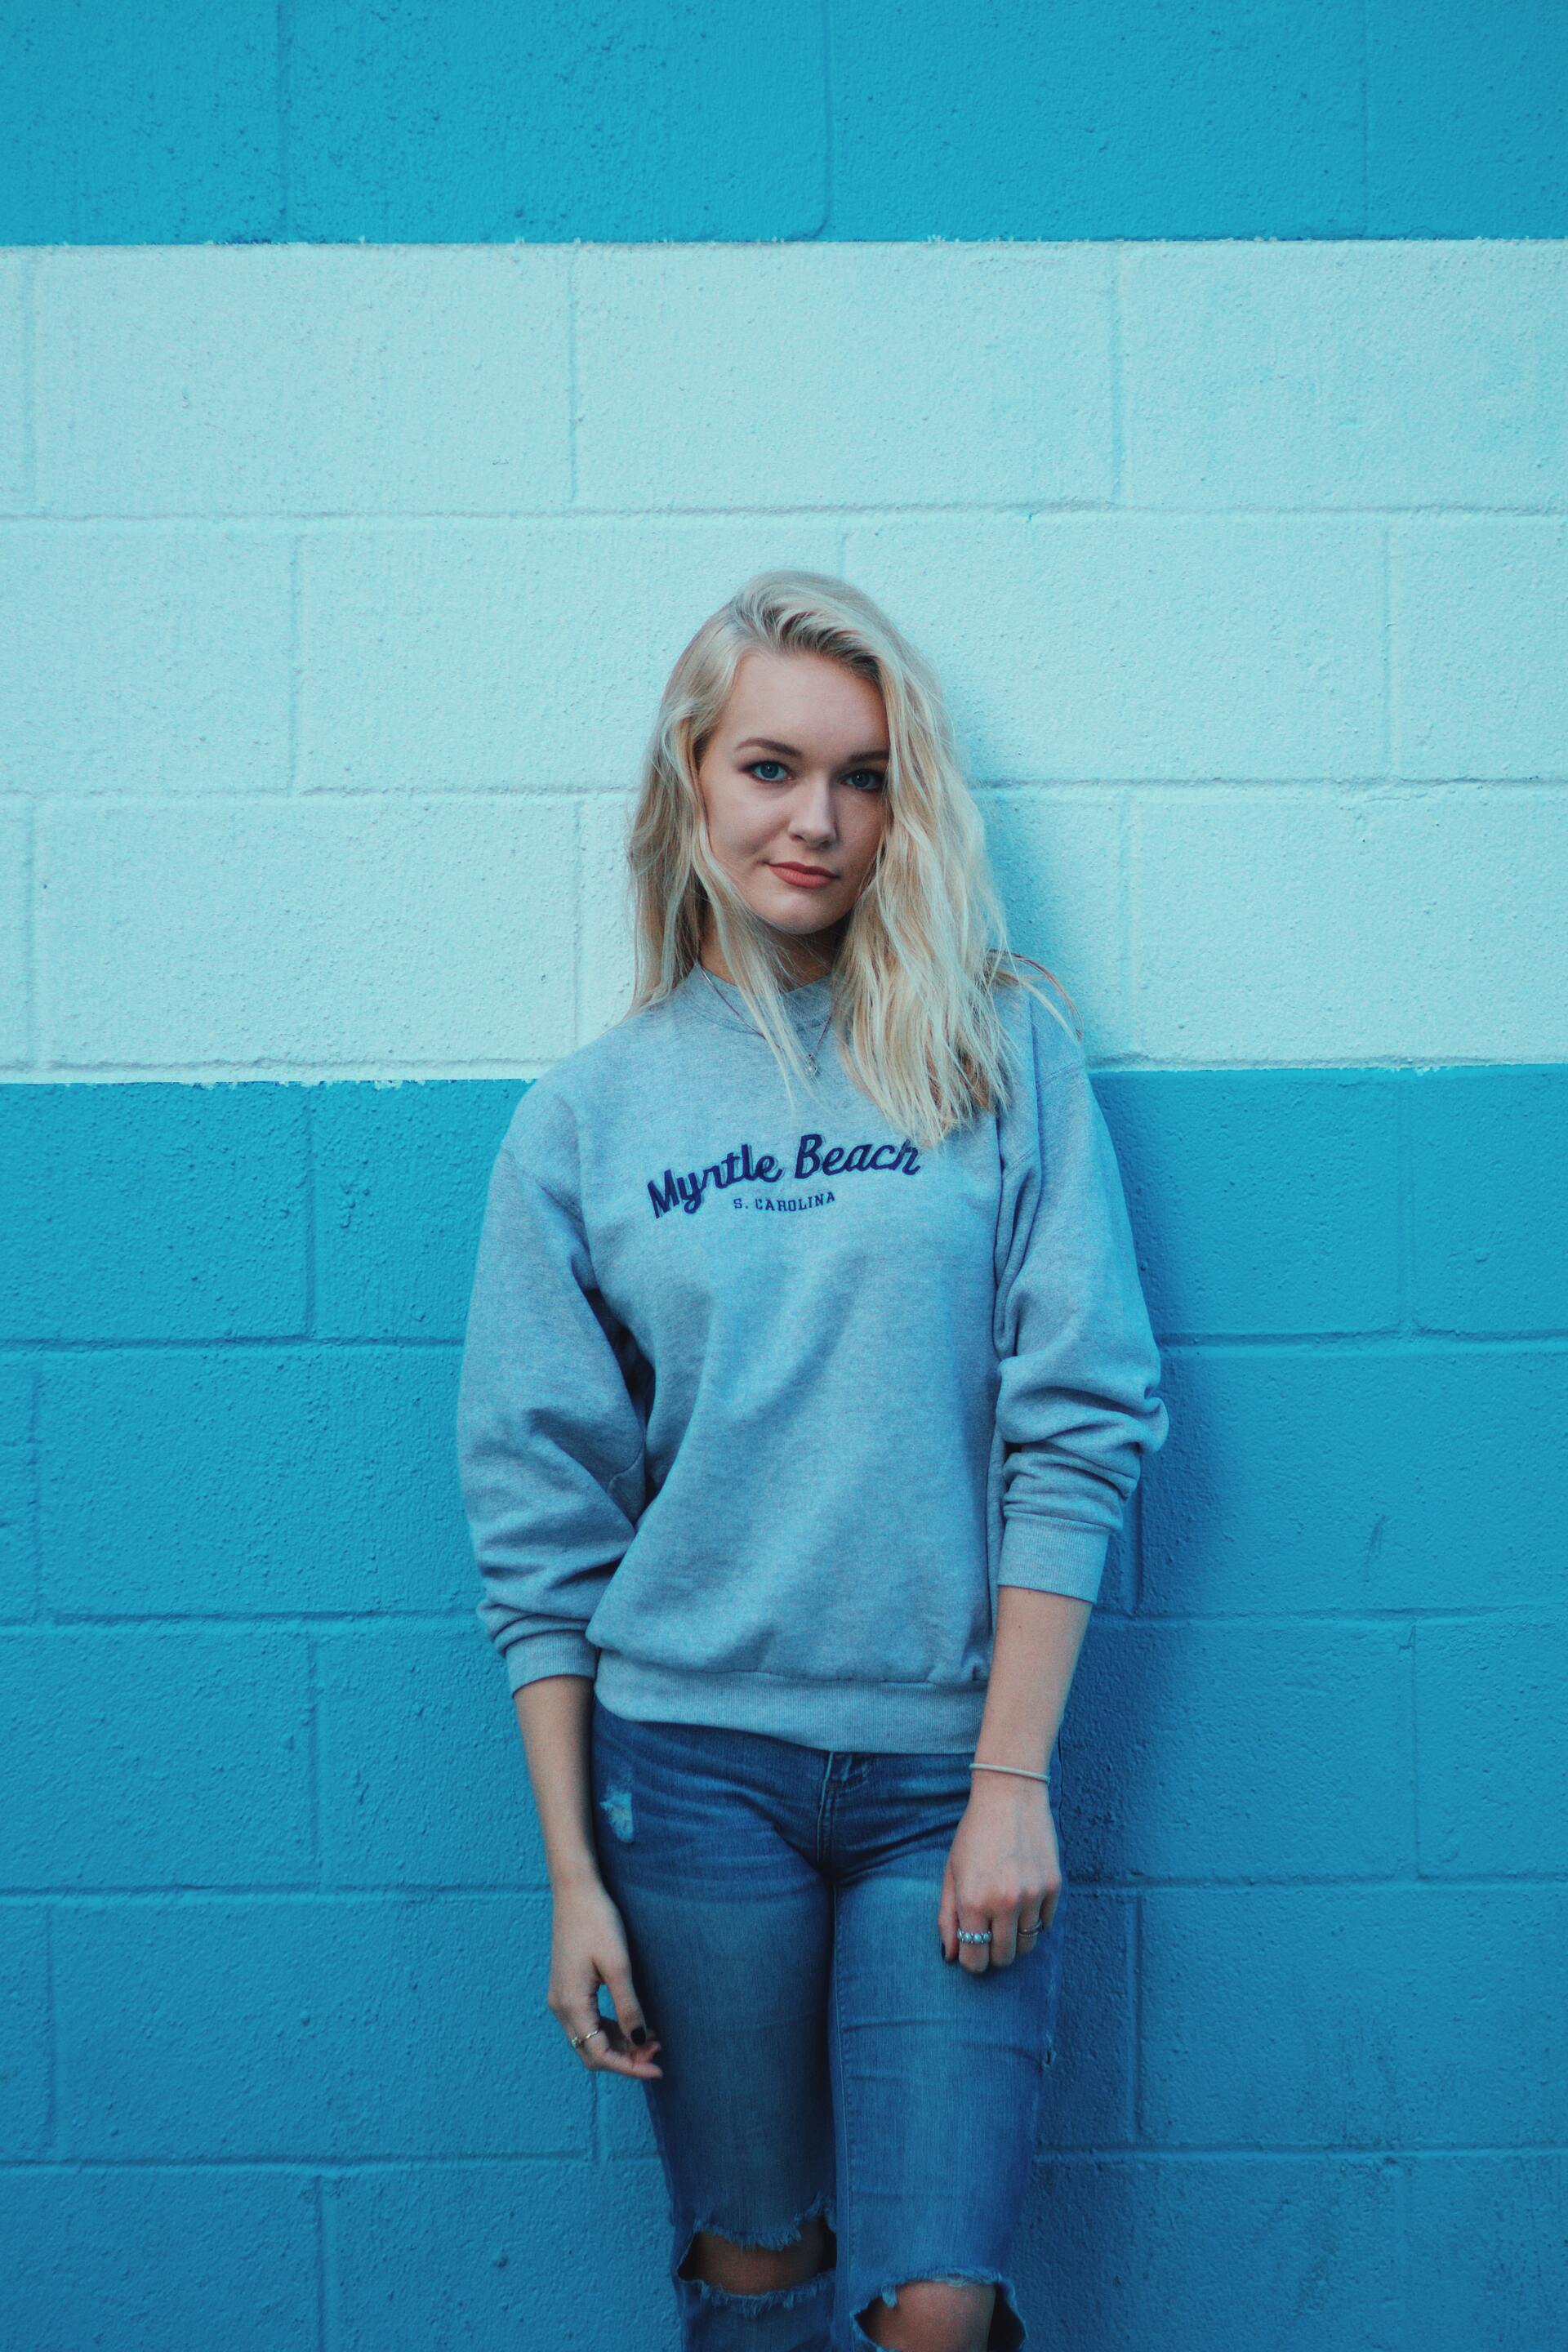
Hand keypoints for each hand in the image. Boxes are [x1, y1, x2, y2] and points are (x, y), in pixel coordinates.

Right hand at [547, 1874, 663, 2076]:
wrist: (576, 1891)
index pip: (599, 2053)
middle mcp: (561, 2007)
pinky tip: (633, 2023)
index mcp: (571, 2004)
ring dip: (618, 2044)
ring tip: (652, 2038)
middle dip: (625, 2059)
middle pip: (591, 2052)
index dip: (629, 2067)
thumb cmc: (597, 1921)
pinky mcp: (567, 1988)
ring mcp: (562, 1998)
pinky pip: (587, 2022)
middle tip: (658, 2052)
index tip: (657, 2069)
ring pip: (589, 2039)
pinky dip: (609, 2029)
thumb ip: (628, 2007)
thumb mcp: (618, 1965)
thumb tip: (639, 2042)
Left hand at [938, 1777, 1061, 1973]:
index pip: (975, 1960)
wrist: (1010, 1795)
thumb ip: (947, 1917)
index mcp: (974, 1901)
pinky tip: (1024, 1897)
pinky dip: (1035, 1920)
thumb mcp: (952, 1873)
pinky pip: (1046, 1924)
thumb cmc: (974, 1834)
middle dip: (994, 1952)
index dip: (972, 1961)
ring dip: (1016, 1937)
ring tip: (1006, 1913)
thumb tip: (951, 1956)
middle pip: (1004, 1957)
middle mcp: (1005, 1903)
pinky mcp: (1054, 1887)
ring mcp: (1033, 1896)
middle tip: (989, 1932)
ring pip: (1028, 1945)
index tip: (972, 1950)